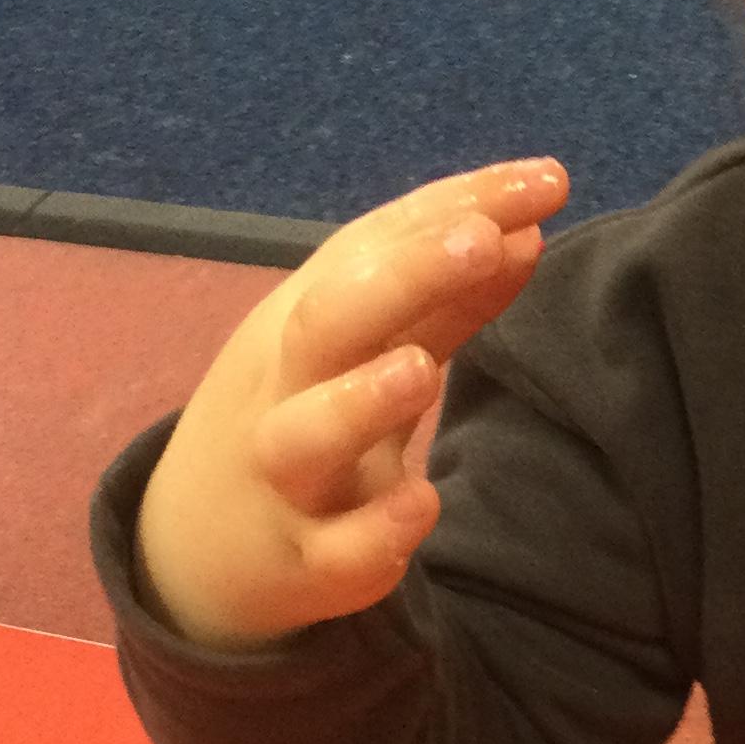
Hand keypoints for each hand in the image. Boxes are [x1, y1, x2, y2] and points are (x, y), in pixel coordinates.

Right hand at [134, 158, 567, 647]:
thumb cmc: (305, 416)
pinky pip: (331, 552)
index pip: (376, 248)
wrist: (197, 546)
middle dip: (402, 275)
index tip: (547, 181)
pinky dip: (373, 533)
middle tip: (483, 239)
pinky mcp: (302, 563)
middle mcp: (288, 388)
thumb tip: (528, 228)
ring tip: (421, 369)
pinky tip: (419, 504)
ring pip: (306, 437)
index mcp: (309, 320)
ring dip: (361, 399)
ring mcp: (287, 479)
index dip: (458, 208)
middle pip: (327, 320)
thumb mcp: (365, 347)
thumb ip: (445, 296)